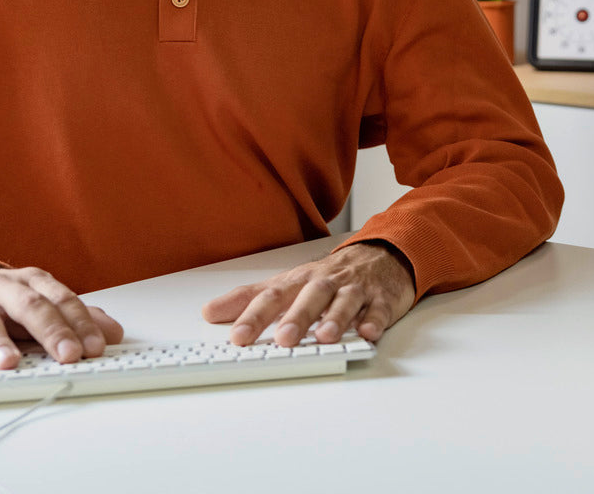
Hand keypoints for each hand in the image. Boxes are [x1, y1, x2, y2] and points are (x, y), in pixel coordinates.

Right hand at [0, 266, 123, 370]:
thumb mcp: (39, 304)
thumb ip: (75, 318)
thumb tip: (114, 333)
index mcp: (32, 282)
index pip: (62, 300)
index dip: (81, 323)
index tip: (96, 347)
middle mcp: (2, 287)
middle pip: (30, 305)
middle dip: (51, 331)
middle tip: (68, 354)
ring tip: (10, 362)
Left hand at [201, 242, 415, 347]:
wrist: (383, 255)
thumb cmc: (330, 276)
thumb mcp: (288, 283)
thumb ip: (250, 298)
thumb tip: (209, 312)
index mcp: (301, 280)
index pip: (274, 296)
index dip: (255, 315)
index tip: (238, 337)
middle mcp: (327, 283)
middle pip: (312, 295)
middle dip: (298, 316)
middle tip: (284, 338)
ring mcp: (357, 289)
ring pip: (346, 300)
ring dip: (336, 318)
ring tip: (325, 337)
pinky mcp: (383, 299)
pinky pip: (380, 309)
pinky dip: (374, 320)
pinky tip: (367, 332)